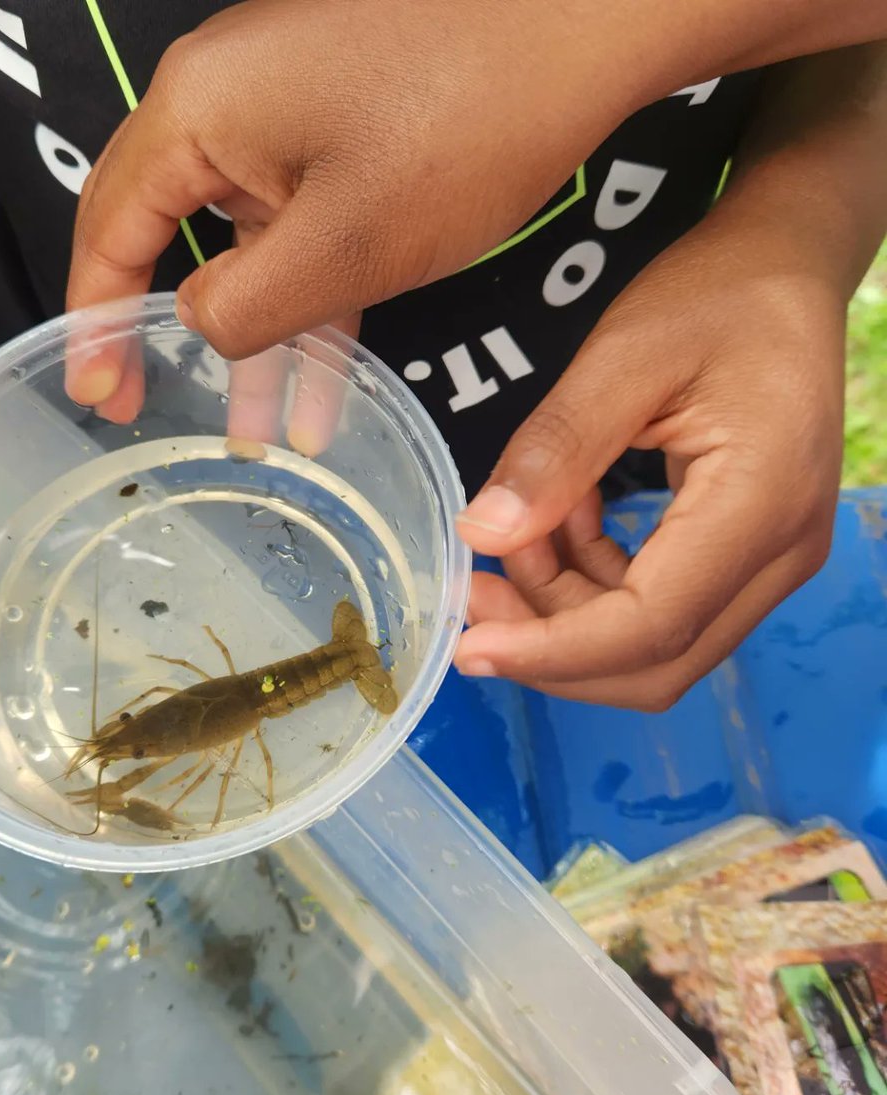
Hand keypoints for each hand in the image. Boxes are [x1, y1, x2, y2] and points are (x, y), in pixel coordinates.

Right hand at [64, 0, 676, 427]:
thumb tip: (194, 322)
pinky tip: (321, 375)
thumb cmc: (466, 122)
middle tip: (148, 408)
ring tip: (254, 430)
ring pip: (244, 239)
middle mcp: (224, 96)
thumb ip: (241, 304)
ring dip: (253, 332)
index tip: (98, 395)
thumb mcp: (339, 246)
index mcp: (196, 111)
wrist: (589, 22)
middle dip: (162, 330)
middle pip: (163, 229)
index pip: (108, 229)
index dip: (95, 322)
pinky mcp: (342, 117)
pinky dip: (307, 294)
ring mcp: (287, 103)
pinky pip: (301, 219)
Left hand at [452, 203, 844, 709]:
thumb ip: (556, 450)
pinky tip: (556, 527)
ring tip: (511, 536)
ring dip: (565, 614)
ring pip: (655, 647)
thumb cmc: (714, 296)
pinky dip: (591, 587)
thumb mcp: (622, 355)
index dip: (553, 651)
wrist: (785, 270)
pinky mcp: (745, 552)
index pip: (652, 625)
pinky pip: (660, 608)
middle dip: (551, 648)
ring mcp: (770, 558)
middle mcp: (782, 551)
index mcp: (761, 503)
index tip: (470, 646)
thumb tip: (483, 535)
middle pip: (657, 663)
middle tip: (472, 596)